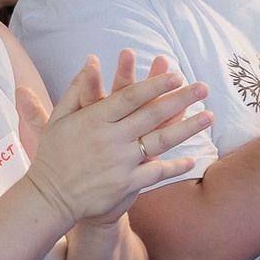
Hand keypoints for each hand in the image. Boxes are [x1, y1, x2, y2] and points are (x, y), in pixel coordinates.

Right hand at [15, 50, 210, 230]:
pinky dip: (175, 167)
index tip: (176, 74)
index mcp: (94, 119)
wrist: (50, 197)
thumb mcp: (58, 118)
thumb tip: (89, 61)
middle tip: (203, 87)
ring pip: (160, 141)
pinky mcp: (126, 185)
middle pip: (151, 114)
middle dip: (180, 99)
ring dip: (187, 128)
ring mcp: (120, 162)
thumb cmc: (53, 155)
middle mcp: (110, 139)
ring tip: (209, 116)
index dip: (155, 84)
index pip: (130, 96)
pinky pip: (156, 173)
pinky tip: (193, 160)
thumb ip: (75, 90)